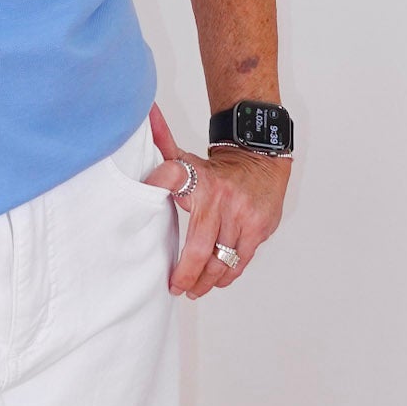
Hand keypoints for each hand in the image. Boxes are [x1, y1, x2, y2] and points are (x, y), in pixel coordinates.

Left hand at [148, 100, 289, 297]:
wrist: (260, 158)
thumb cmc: (216, 167)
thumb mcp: (187, 157)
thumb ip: (162, 146)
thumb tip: (145, 116)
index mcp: (199, 178)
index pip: (173, 177)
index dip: (158, 184)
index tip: (147, 200)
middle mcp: (221, 198)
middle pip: (199, 247)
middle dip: (186, 273)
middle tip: (176, 286)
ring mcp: (242, 215)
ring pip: (221, 260)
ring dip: (206, 280)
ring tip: (194, 289)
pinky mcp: (259, 228)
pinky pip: (240, 260)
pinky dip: (227, 275)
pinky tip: (216, 281)